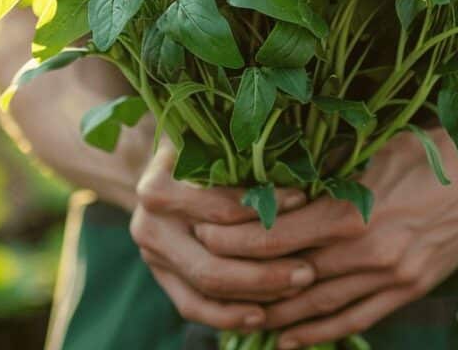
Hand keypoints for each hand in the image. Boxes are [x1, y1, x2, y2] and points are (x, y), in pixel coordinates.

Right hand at [131, 141, 316, 331]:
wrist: (159, 174)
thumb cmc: (196, 150)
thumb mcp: (208, 140)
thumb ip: (236, 152)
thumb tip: (294, 162)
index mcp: (158, 190)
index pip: (220, 208)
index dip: (264, 208)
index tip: (303, 203)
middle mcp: (149, 226)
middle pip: (212, 261)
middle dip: (265, 270)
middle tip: (308, 271)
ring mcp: (152, 257)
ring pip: (207, 288)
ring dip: (256, 294)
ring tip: (297, 288)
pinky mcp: (162, 279)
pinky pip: (194, 307)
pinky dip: (229, 316)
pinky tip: (263, 316)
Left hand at [193, 127, 457, 347]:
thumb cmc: (431, 151)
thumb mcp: (374, 146)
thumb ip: (324, 164)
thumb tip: (271, 168)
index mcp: (354, 209)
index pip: (277, 235)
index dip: (236, 240)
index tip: (204, 234)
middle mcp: (368, 250)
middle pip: (289, 275)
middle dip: (243, 277)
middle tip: (206, 274)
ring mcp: (389, 277)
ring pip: (317, 306)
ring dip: (274, 312)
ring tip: (236, 312)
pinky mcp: (407, 291)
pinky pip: (353, 321)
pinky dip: (317, 333)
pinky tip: (287, 337)